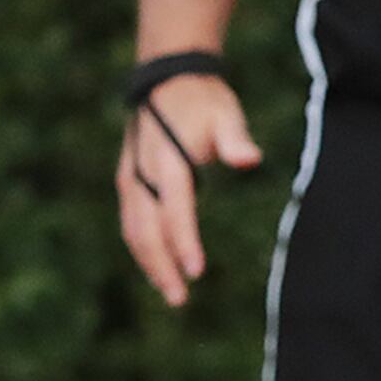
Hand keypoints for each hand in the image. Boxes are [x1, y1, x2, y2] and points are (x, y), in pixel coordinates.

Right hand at [116, 71, 262, 308]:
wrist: (168, 81)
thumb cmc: (204, 101)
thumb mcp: (226, 114)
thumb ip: (236, 140)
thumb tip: (251, 159)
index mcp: (167, 162)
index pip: (175, 210)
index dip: (184, 242)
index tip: (196, 271)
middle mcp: (141, 174)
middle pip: (146, 229)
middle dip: (161, 266)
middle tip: (180, 299)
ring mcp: (130, 179)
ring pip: (134, 230)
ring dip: (149, 263)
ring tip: (171, 293)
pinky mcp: (129, 183)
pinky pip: (132, 222)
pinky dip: (143, 248)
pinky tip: (159, 269)